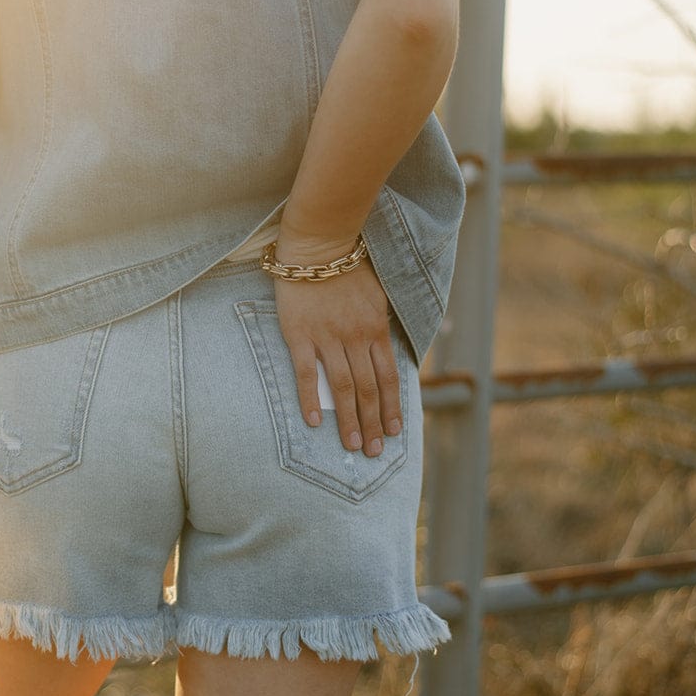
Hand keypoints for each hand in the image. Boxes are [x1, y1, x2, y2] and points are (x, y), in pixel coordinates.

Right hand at [272, 243, 401, 455]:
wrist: (317, 244)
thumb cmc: (348, 267)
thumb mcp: (376, 296)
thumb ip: (379, 326)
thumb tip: (387, 355)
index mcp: (376, 329)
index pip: (389, 377)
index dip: (393, 407)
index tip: (395, 432)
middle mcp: (356, 338)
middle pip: (369, 389)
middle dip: (374, 423)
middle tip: (374, 451)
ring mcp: (328, 338)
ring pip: (343, 387)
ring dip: (350, 420)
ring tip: (353, 446)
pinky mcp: (300, 335)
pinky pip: (306, 373)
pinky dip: (310, 399)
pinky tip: (315, 421)